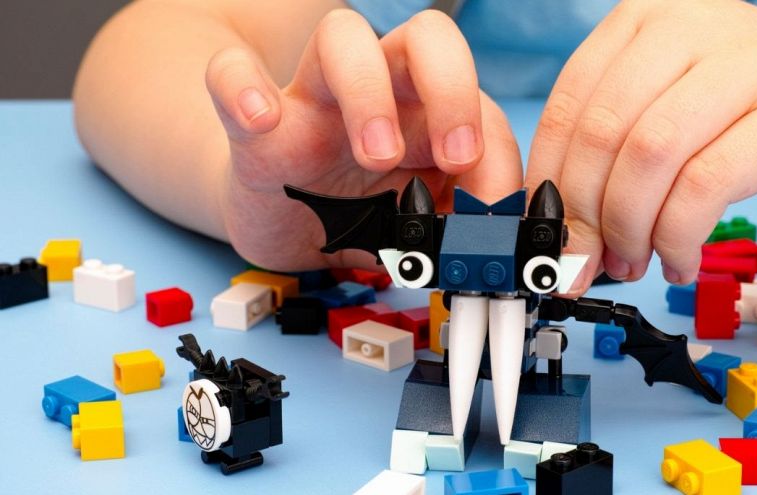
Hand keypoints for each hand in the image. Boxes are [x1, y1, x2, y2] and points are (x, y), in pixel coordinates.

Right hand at [206, 9, 521, 270]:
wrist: (287, 224)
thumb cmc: (359, 216)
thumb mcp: (417, 227)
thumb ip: (455, 225)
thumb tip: (497, 245)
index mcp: (427, 115)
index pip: (480, 105)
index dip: (498, 155)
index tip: (496, 215)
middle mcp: (379, 90)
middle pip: (427, 39)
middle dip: (453, 92)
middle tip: (455, 157)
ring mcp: (314, 97)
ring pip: (341, 36)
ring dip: (368, 93)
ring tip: (377, 158)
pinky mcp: (255, 120)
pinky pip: (231, 73)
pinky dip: (243, 88)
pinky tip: (262, 119)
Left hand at [526, 0, 756, 291]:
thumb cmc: (745, 110)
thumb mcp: (663, 110)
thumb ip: (609, 157)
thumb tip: (562, 235)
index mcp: (642, 21)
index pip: (568, 107)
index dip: (548, 182)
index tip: (546, 234)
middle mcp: (688, 26)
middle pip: (603, 134)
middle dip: (585, 216)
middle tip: (588, 263)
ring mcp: (744, 64)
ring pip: (649, 158)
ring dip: (630, 229)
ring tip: (635, 262)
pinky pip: (705, 186)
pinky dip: (678, 236)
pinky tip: (679, 259)